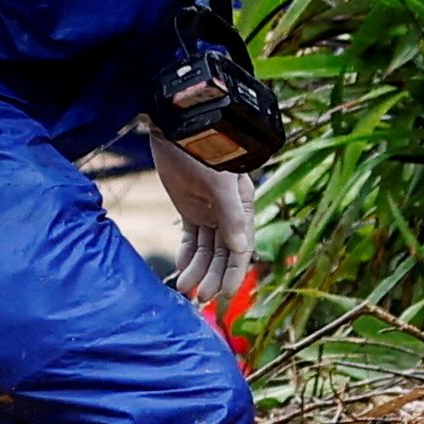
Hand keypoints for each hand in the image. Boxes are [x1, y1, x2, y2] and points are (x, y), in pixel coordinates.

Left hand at [149, 135, 261, 312]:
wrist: (180, 126)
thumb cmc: (205, 148)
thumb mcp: (220, 182)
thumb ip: (231, 214)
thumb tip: (241, 249)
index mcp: (243, 207)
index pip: (242, 248)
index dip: (235, 272)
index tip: (224, 294)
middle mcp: (230, 213)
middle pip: (224, 253)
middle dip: (213, 276)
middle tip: (200, 298)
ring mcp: (210, 211)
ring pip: (208, 249)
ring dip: (199, 270)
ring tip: (185, 289)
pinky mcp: (191, 207)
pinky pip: (193, 238)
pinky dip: (188, 255)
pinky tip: (181, 270)